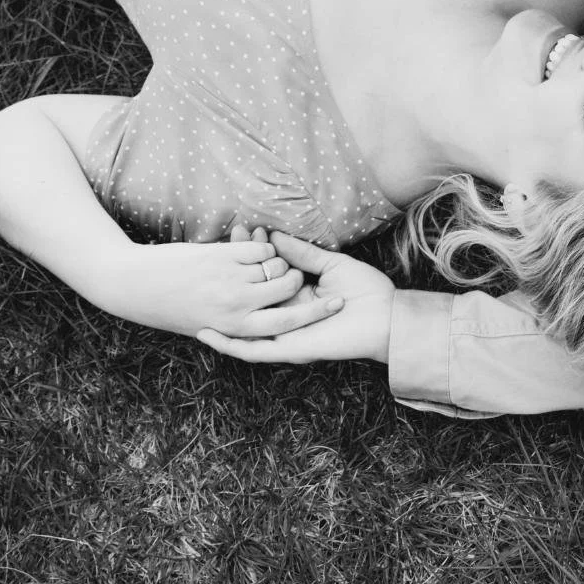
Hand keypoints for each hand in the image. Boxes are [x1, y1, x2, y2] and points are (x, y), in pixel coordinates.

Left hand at [103, 228, 342, 338]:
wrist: (134, 285)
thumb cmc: (169, 310)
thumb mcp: (207, 326)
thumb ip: (240, 325)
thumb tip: (269, 321)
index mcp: (235, 328)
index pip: (287, 322)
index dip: (317, 312)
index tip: (337, 304)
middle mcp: (234, 306)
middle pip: (287, 293)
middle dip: (302, 283)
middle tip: (305, 279)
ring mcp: (228, 280)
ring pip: (273, 268)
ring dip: (281, 262)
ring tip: (280, 262)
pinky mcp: (221, 257)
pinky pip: (258, 250)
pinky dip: (265, 247)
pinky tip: (260, 246)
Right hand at [197, 230, 394, 365]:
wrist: (387, 317)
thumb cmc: (366, 292)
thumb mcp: (330, 265)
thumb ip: (302, 254)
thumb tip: (274, 237)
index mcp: (294, 299)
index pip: (262, 280)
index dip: (248, 258)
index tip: (240, 232)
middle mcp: (285, 318)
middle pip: (248, 301)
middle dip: (230, 277)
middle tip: (218, 250)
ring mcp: (284, 336)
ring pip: (242, 328)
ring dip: (220, 312)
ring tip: (195, 297)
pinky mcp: (288, 350)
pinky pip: (252, 351)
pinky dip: (229, 345)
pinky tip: (207, 333)